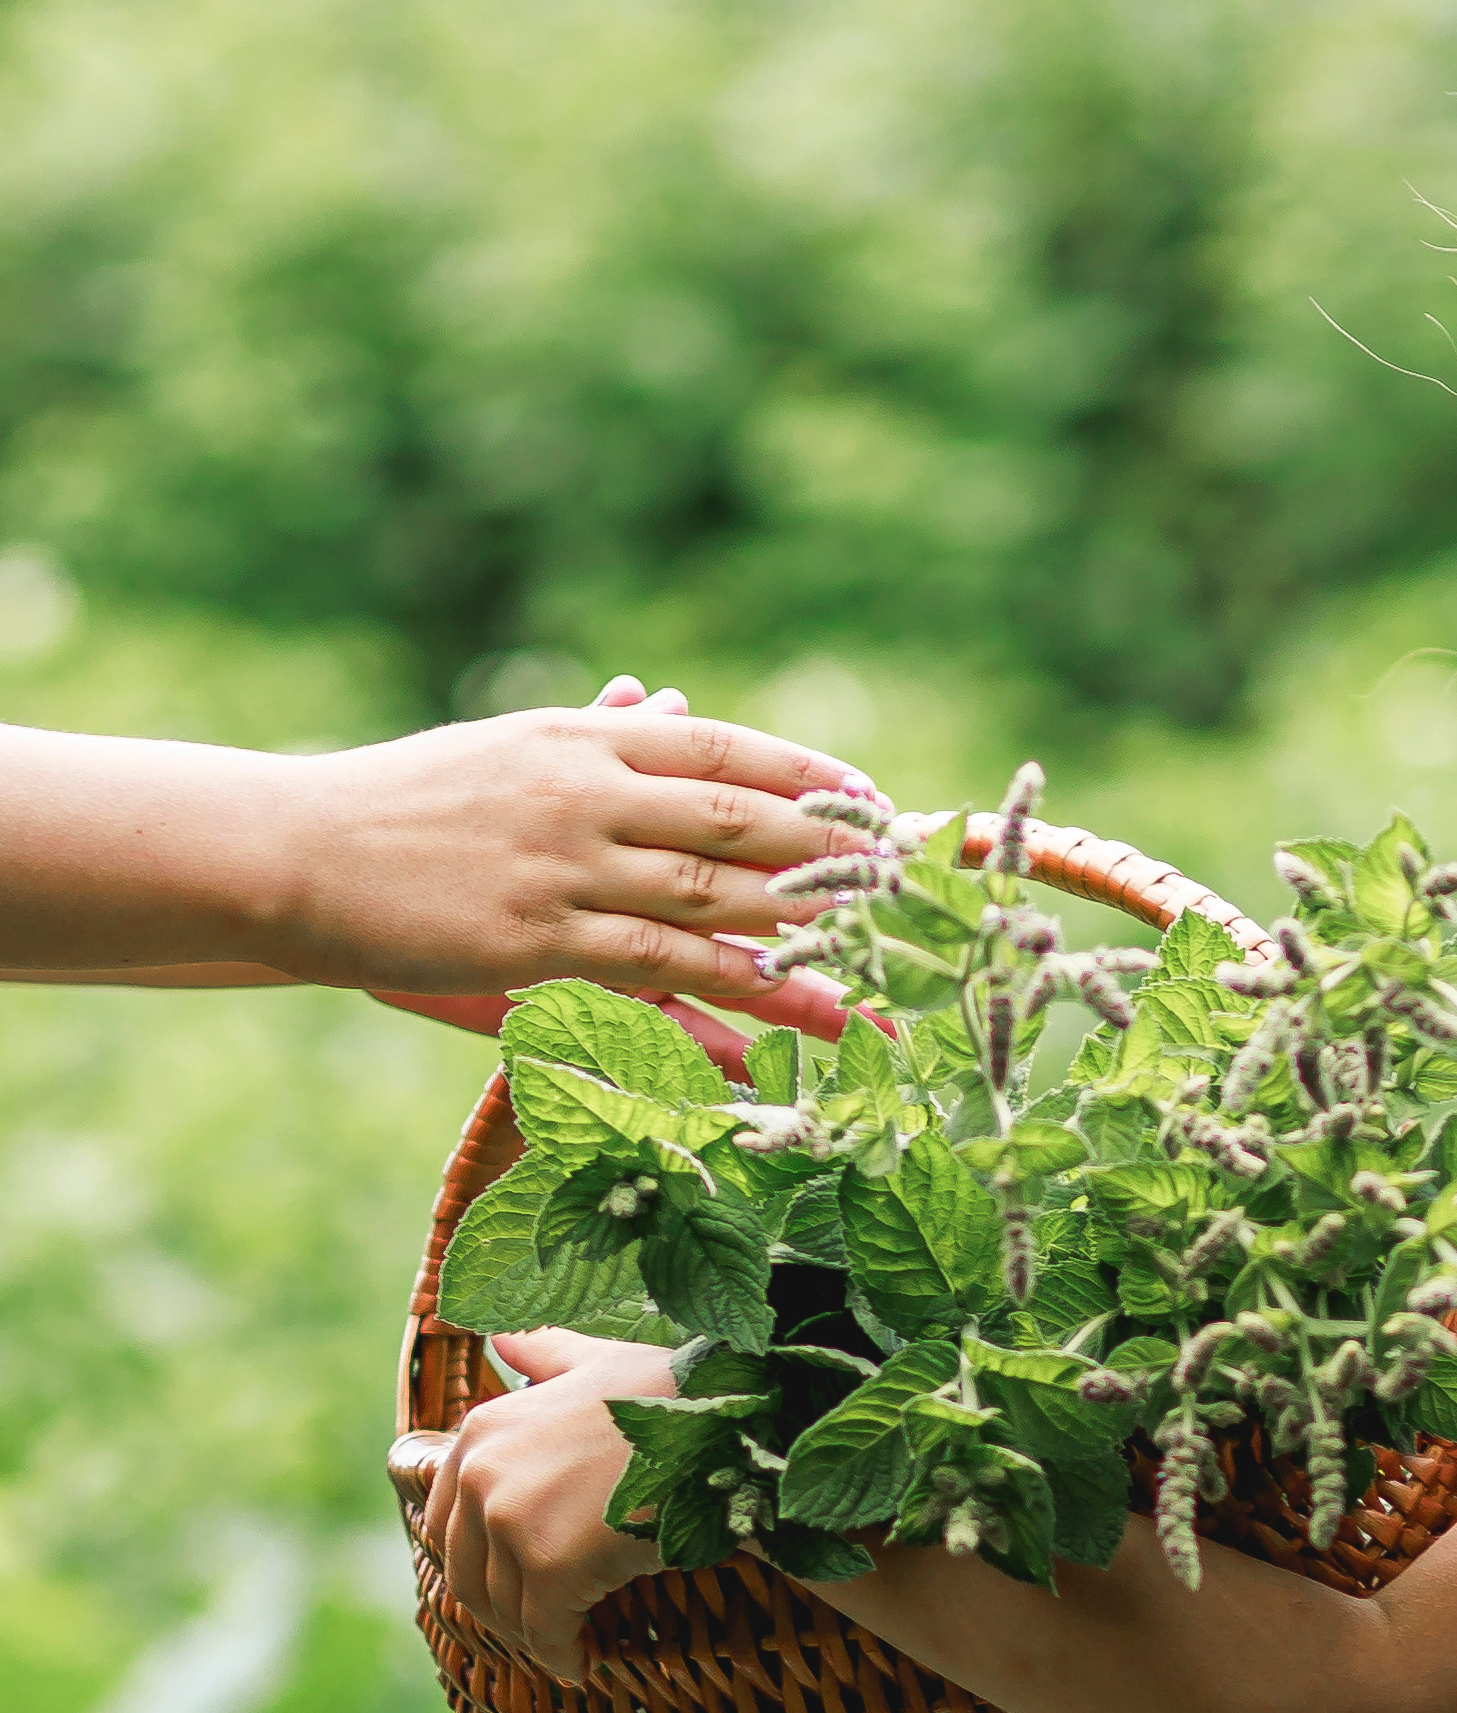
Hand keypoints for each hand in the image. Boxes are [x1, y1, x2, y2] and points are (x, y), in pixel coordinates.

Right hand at [279, 683, 865, 1007]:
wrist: (295, 849)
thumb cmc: (405, 804)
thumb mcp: (509, 747)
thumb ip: (598, 732)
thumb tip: (665, 699)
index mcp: (584, 736)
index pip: (725, 748)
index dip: (811, 778)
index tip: (877, 803)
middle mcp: (585, 791)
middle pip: (739, 821)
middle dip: (832, 856)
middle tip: (905, 887)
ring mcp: (563, 865)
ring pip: (709, 897)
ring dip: (799, 935)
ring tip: (873, 967)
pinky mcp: (534, 939)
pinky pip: (652, 968)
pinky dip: (721, 989)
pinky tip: (776, 1013)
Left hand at [422, 1328, 677, 1682]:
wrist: (727, 1424)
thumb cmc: (677, 1393)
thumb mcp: (602, 1361)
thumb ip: (547, 1354)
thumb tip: (503, 1339)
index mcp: (484, 1428)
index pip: (448, 1519)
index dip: (480, 1561)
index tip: (515, 1584)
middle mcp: (484, 1472)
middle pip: (466, 1570)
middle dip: (500, 1607)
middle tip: (542, 1628)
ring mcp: (512, 1519)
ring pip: (503, 1607)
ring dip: (532, 1635)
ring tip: (569, 1645)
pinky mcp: (551, 1565)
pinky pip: (545, 1632)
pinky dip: (561, 1655)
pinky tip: (583, 1664)